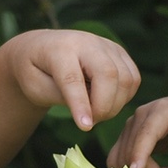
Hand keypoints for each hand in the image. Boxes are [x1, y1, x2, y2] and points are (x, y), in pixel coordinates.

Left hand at [0, 30, 140, 131]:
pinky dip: (124, 97)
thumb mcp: (35, 87)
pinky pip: (133, 79)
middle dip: (104, 106)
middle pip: (108, 74)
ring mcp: (107, 45)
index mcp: (60, 48)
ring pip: (126, 78)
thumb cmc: (35, 71)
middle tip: (90, 122)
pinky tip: (106, 101)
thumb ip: (61, 97)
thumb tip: (90, 113)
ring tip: (95, 112)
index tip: (85, 126)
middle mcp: (87, 41)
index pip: (73, 78)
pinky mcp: (120, 52)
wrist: (41, 48)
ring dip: (115, 105)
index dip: (80, 104)